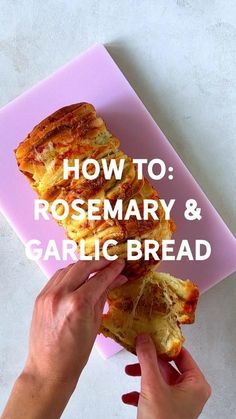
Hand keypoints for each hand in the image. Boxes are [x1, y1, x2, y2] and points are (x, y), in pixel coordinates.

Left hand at [2, 258, 126, 418]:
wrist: (49, 368)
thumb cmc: (75, 353)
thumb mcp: (96, 323)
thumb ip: (104, 296)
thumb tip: (116, 279)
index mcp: (78, 304)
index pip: (99, 278)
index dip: (112, 269)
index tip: (120, 264)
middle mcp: (61, 295)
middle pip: (83, 266)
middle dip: (99, 262)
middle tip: (111, 262)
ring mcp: (48, 294)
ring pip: (69, 268)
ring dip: (84, 265)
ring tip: (96, 268)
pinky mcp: (40, 297)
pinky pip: (57, 277)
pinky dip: (70, 273)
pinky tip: (79, 277)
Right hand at [122, 334, 210, 418]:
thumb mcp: (153, 385)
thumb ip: (147, 358)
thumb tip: (144, 338)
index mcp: (195, 384)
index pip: (181, 354)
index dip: (165, 344)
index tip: (151, 335)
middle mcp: (190, 392)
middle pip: (167, 366)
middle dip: (148, 361)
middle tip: (136, 351)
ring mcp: (178, 402)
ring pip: (158, 379)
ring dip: (142, 375)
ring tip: (129, 371)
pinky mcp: (166, 411)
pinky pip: (153, 394)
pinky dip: (140, 392)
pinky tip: (128, 395)